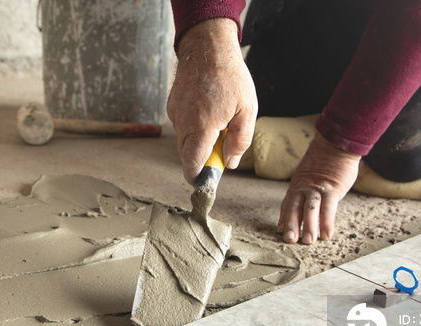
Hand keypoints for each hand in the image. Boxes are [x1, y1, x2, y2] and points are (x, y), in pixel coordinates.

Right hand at [167, 19, 257, 184]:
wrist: (207, 47)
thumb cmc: (230, 76)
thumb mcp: (247, 110)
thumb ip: (239, 141)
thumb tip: (230, 163)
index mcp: (202, 126)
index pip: (192, 164)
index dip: (198, 179)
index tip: (207, 183)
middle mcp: (183, 123)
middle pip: (187, 156)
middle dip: (203, 160)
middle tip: (223, 149)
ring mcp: (175, 114)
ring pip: (185, 141)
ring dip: (200, 141)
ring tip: (219, 122)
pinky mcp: (172, 106)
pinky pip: (183, 126)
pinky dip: (195, 127)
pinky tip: (209, 111)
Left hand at [277, 134, 360, 243]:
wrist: (336, 143)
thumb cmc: (324, 160)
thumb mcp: (309, 173)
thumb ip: (305, 186)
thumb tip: (302, 201)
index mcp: (297, 183)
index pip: (288, 203)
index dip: (284, 218)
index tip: (280, 231)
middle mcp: (304, 187)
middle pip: (295, 208)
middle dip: (292, 225)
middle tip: (289, 240)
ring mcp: (318, 188)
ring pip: (310, 209)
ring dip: (309, 227)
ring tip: (307, 242)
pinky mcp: (333, 188)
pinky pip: (328, 208)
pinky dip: (327, 222)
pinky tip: (326, 234)